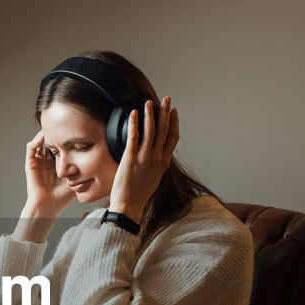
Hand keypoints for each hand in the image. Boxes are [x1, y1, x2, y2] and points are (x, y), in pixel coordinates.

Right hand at [23, 129, 75, 215]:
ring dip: (46, 133)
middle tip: (63, 123)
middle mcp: (46, 161)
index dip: (65, 137)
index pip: (60, 145)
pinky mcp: (30, 164)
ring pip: (40, 141)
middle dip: (56, 132)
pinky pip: (31, 147)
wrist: (49, 206)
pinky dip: (36, 140)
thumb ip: (82, 167)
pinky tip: (45, 136)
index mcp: (57, 163)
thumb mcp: (77, 177)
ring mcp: (38, 162)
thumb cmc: (62, 197)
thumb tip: (93, 154)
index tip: (74, 129)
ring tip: (54, 127)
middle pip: (50, 141)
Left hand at [108, 96, 178, 222]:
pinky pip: (134, 136)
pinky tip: (134, 113)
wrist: (130, 205)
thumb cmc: (140, 194)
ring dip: (151, 114)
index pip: (173, 137)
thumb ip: (157, 163)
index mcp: (164, 162)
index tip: (174, 112)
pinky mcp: (131, 157)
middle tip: (167, 99)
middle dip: (166, 112)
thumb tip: (156, 154)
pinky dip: (135, 123)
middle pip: (164, 129)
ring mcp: (145, 157)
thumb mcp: (155, 177)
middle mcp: (157, 157)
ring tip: (149, 102)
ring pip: (151, 130)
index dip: (174, 122)